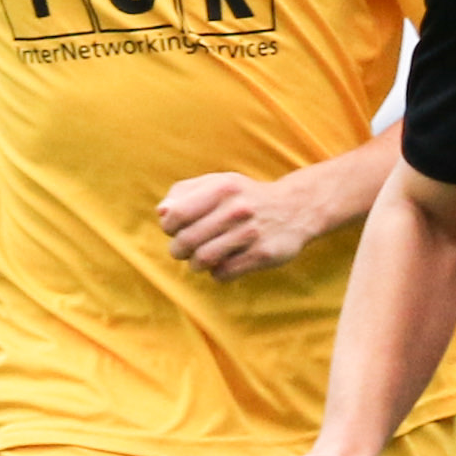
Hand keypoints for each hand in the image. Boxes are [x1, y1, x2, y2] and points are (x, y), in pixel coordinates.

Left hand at [159, 169, 326, 280]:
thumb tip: (161, 213)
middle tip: (182, 250)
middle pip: (187, 241)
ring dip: (195, 264)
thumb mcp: (218, 183)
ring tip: (200, 259)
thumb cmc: (245, 197)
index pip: (176, 215)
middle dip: (178, 250)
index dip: (169, 227)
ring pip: (203, 260)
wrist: (294, 208)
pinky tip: (223, 264)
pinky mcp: (263, 255)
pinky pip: (224, 273)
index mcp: (222, 187)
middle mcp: (237, 209)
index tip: (174, 230)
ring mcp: (251, 233)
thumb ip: (185, 192)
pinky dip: (217, 273)